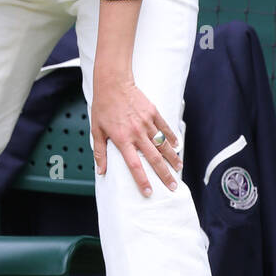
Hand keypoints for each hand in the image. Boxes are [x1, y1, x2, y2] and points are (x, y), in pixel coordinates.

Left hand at [91, 75, 181, 196]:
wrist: (113, 83)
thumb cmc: (103, 107)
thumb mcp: (97, 130)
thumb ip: (100, 152)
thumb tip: (101, 170)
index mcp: (122, 139)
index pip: (134, 165)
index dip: (142, 180)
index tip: (149, 191)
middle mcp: (137, 133)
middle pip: (154, 158)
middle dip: (165, 174)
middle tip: (173, 186)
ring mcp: (147, 122)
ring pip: (163, 144)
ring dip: (172, 158)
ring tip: (178, 168)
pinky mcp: (153, 112)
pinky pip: (165, 128)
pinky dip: (172, 137)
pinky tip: (176, 146)